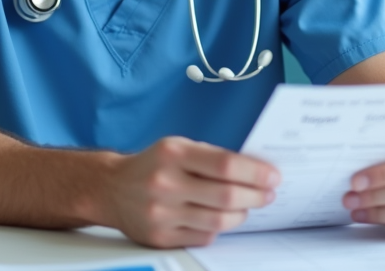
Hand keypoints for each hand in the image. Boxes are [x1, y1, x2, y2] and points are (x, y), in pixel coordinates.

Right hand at [100, 136, 279, 248]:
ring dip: (241, 214)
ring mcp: (162, 213)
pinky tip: (220, 217)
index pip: (225, 165)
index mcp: (172, 154)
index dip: (255, 173)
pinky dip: (219, 227)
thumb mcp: (178, 146)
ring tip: (247, 206)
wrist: (111, 189)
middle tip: (268, 193)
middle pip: (226, 196)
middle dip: (256, 196)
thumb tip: (254, 169)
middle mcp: (165, 183)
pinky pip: (204, 236)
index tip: (273, 176)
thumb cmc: (152, 164)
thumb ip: (211, 156)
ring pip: (218, 221)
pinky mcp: (160, 237)